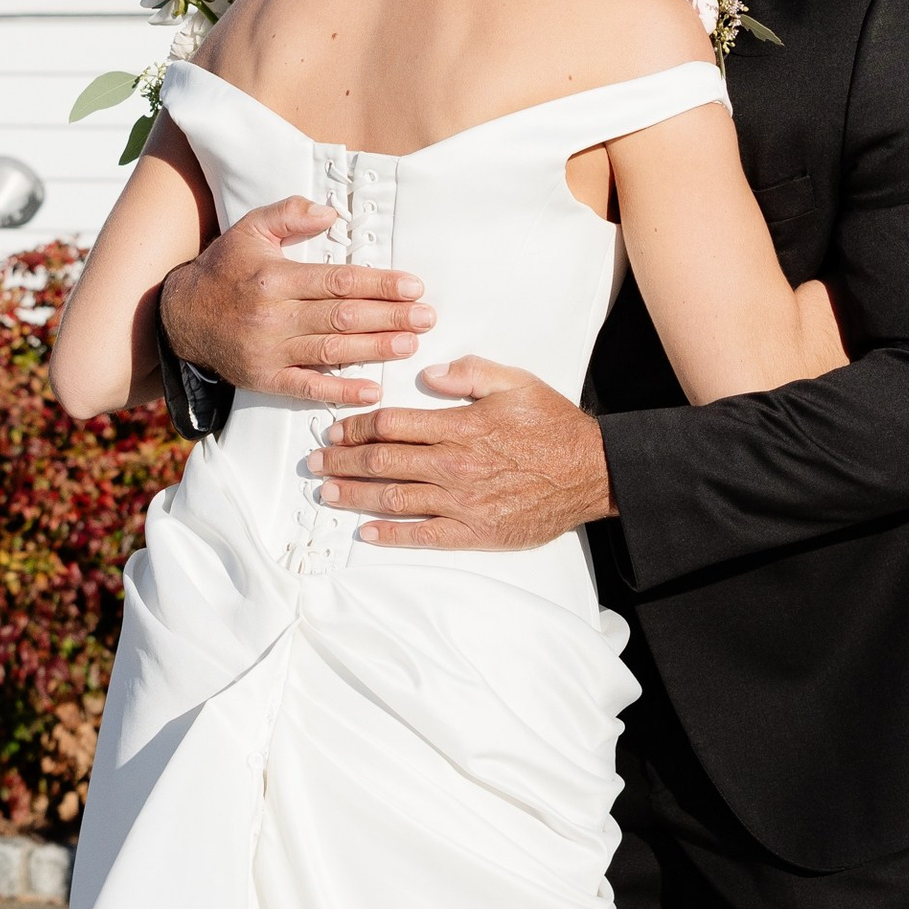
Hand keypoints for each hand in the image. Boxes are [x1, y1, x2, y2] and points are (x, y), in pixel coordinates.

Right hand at [161, 198, 433, 408]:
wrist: (181, 316)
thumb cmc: (224, 269)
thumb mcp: (250, 230)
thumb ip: (289, 214)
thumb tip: (331, 213)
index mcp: (275, 277)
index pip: (338, 280)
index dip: (379, 284)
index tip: (413, 286)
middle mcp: (274, 315)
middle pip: (342, 316)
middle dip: (389, 317)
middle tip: (426, 318)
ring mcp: (269, 350)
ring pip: (331, 350)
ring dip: (375, 349)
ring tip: (410, 345)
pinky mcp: (264, 378)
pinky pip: (306, 387)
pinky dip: (340, 391)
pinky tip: (372, 391)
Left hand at [310, 360, 614, 548]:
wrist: (592, 472)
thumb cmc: (554, 427)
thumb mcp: (515, 382)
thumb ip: (469, 373)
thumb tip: (430, 374)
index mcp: (458, 425)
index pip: (391, 424)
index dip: (356, 426)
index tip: (335, 429)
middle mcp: (453, 464)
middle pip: (381, 462)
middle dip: (342, 461)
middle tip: (316, 462)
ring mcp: (462, 501)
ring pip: (393, 497)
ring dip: (353, 495)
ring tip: (327, 492)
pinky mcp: (475, 531)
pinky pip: (423, 535)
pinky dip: (391, 534)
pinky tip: (366, 532)